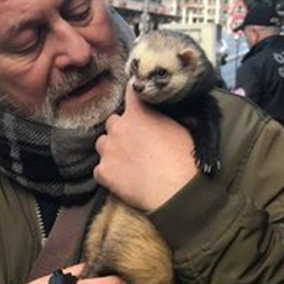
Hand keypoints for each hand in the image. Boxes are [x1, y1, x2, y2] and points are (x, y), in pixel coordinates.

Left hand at [94, 87, 197, 211]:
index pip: (130, 91)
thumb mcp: (179, 129)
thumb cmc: (184, 161)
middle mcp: (119, 127)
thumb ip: (162, 118)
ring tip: (127, 162)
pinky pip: (99, 169)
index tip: (134, 97)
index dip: (133, 93)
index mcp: (139, 113)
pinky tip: (122, 179)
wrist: (176, 192)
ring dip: (112, 150)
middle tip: (135, 143)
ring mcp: (108, 150)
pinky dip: (108, 173)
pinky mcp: (103, 172)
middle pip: (113, 122)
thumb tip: (161, 117)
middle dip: (122, 130)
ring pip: (102, 144)